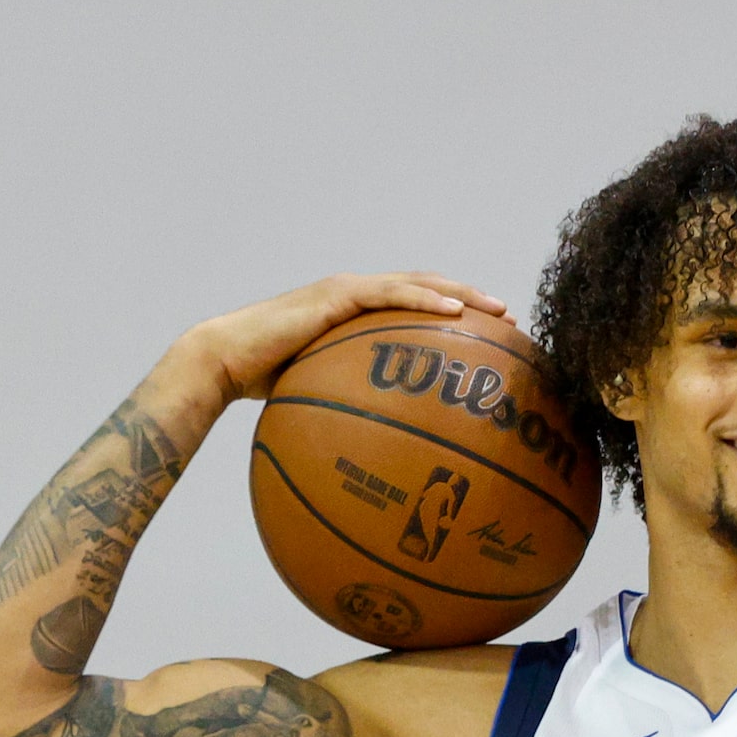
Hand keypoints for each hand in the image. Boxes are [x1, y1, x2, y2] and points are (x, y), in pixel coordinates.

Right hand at [178, 272, 507, 403]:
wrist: (225, 363)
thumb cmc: (268, 385)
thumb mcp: (323, 396)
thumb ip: (355, 408)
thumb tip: (386, 452)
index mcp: (357, 314)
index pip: (417, 307)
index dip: (456, 314)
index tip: (493, 335)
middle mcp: (357, 294)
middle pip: (428, 289)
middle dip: (472, 299)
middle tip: (511, 318)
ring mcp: (347, 290)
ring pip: (417, 283)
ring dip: (461, 293)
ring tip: (497, 309)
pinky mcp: (335, 294)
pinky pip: (390, 294)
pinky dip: (424, 298)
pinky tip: (454, 311)